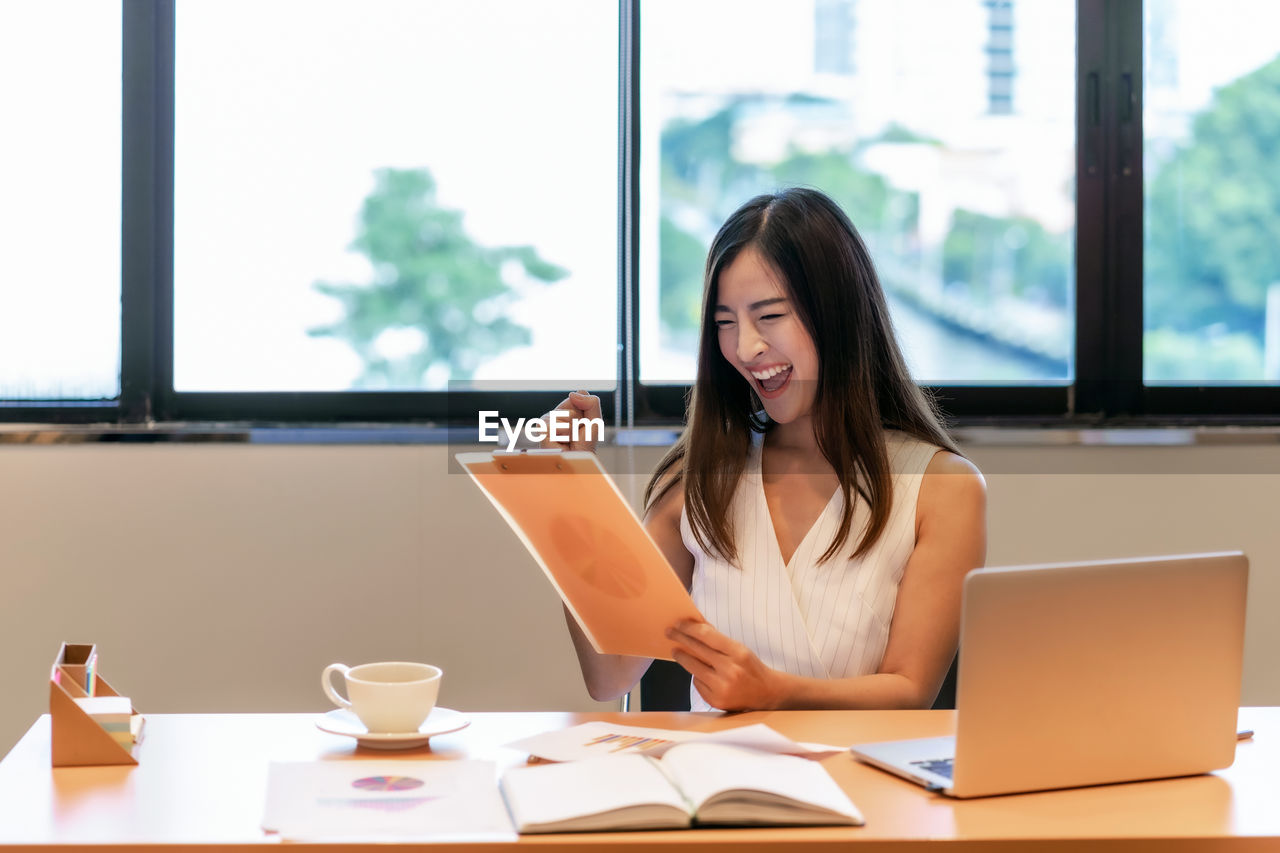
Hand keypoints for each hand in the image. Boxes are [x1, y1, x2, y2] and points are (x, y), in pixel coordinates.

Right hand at [542, 390, 602, 451]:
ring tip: (569, 440)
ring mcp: (545, 423)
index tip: (582, 424)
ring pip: (568, 416)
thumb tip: (574, 393)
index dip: (584, 411)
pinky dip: (566, 436)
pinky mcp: (542, 432)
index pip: (575, 397)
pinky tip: (562, 444)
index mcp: (562, 411)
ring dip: (574, 430)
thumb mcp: (595, 421)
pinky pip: (561, 426)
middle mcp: (552, 415)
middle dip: (580, 420)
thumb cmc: (584, 445)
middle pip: (572, 405)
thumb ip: (591, 403)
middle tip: (576, 434)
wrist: (576, 462)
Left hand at [666, 620, 786, 710]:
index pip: (707, 635)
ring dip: (683, 657)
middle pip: (698, 650)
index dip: (690, 628)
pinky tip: (700, 673)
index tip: (679, 623)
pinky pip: (697, 684)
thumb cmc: (751, 667)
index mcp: (738, 653)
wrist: (767, 694)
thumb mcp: (739, 648)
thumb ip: (718, 639)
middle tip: (669, 632)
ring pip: (693, 668)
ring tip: (676, 651)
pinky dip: (697, 676)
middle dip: (681, 639)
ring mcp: (722, 687)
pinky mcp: (716, 701)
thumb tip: (696, 624)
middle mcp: (730, 670)